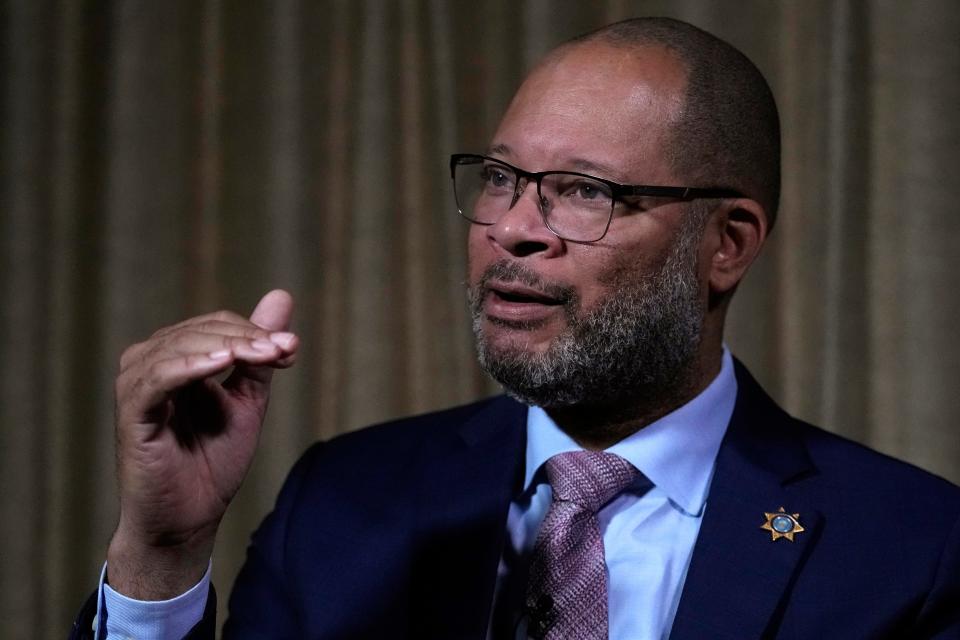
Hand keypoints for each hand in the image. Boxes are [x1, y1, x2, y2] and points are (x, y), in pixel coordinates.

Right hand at [106, 290, 298, 598]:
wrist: (188, 519)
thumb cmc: (212, 462)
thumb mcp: (247, 400)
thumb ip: (260, 354)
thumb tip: (282, 295)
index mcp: (177, 357)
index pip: (218, 325)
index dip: (257, 332)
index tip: (293, 348)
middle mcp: (150, 363)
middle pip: (203, 330)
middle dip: (250, 338)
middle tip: (285, 349)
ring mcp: (137, 385)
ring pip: (182, 345)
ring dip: (229, 346)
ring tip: (265, 355)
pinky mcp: (130, 411)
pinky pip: (157, 377)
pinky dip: (190, 365)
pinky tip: (221, 364)